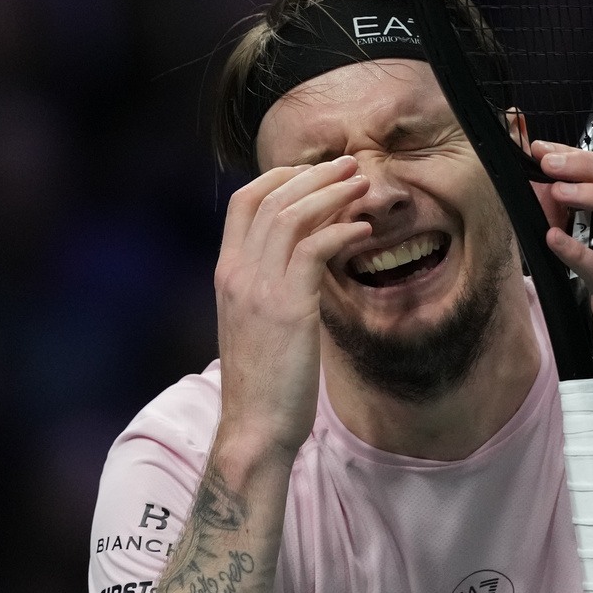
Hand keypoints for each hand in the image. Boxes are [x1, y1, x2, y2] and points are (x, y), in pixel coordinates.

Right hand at [213, 156, 371, 453]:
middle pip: (271, 197)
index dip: (279, 177)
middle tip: (350, 165)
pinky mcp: (288, 308)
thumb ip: (270, 286)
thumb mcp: (258, 322)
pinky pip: (315, 249)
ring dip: (332, 194)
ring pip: (293, 215)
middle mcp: (238, 273)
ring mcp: (260, 288)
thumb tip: (303, 259)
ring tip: (363, 186)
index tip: (314, 173)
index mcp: (227, 273)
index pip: (244, 201)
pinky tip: (364, 231)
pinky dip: (342, 231)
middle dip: (314, 175)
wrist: (255, 426)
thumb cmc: (264, 379)